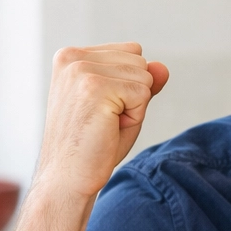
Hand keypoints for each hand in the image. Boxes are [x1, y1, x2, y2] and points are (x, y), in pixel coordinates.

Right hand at [35, 43, 170, 198]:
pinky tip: (108, 128)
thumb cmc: (92, 145)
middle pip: (140, 62)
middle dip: (133, 95)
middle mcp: (73, 57)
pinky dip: (135, 116)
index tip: (102, 108)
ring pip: (144, 77)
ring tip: (105, 125)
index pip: (131, 52)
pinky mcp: (94, 86)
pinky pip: (143, 93)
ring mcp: (81, 70)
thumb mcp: (121, 105)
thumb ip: (141, 82)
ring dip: (134, 107)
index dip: (128, 85)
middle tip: (104, 121)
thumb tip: (162, 67)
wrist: (68, 178)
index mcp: (72, 56)